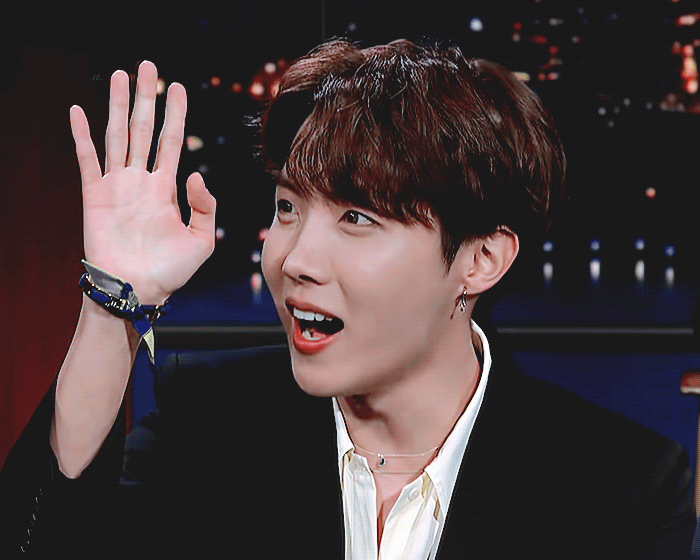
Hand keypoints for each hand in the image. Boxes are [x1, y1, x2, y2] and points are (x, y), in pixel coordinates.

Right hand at [70, 61, 215, 304]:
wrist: (138, 291)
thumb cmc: (171, 271)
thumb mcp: (203, 241)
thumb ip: (206, 207)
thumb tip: (196, 174)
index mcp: (166, 189)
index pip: (171, 141)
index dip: (175, 114)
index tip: (178, 87)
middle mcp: (141, 181)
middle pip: (143, 129)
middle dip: (145, 98)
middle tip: (147, 66)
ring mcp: (117, 186)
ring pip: (116, 135)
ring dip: (117, 105)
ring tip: (120, 76)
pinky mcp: (95, 197)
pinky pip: (87, 160)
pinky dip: (82, 136)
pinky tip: (78, 111)